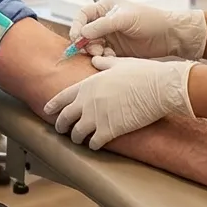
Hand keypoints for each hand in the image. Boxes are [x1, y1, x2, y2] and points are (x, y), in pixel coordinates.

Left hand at [43, 57, 195, 148]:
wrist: (159, 87)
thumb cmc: (143, 73)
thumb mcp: (120, 64)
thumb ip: (104, 64)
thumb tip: (95, 60)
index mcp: (88, 84)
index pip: (62, 97)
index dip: (53, 106)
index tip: (48, 111)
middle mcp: (88, 101)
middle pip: (65, 118)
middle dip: (61, 126)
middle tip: (62, 130)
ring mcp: (96, 117)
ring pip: (77, 134)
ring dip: (77, 138)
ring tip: (80, 140)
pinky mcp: (109, 130)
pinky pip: (93, 143)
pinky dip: (93, 145)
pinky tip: (96, 145)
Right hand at [68, 0, 206, 60]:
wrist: (170, 36)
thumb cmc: (151, 20)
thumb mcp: (125, 19)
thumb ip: (103, 25)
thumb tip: (83, 32)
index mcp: (106, 8)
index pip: (84, 15)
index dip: (77, 25)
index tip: (77, 37)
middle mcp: (106, 22)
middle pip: (85, 32)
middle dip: (86, 41)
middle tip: (92, 48)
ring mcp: (111, 37)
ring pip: (93, 45)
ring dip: (94, 51)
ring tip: (102, 53)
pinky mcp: (117, 50)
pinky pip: (103, 55)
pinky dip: (103, 58)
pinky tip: (111, 58)